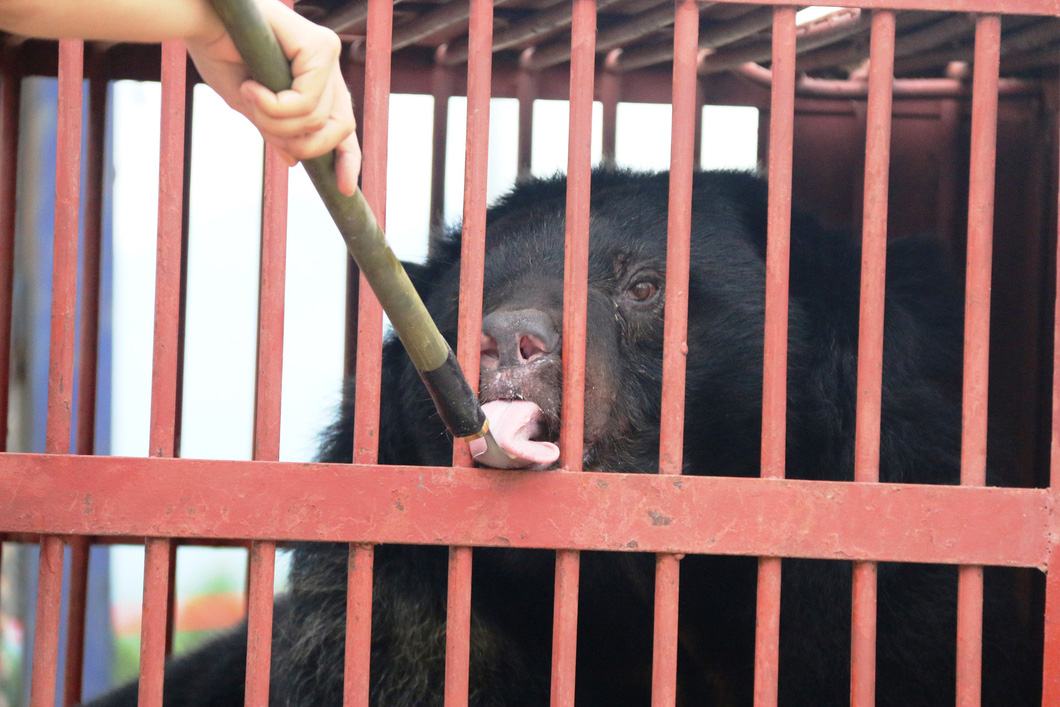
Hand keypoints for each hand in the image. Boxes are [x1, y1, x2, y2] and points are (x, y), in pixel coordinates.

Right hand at [186, 0, 360, 194]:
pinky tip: (251, 87)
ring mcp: (326, 51)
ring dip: (276, 121)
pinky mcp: (319, 45)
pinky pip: (307, 102)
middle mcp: (327, 63)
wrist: (195, 18)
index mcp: (315, 77)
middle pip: (340, 126)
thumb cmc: (216, 52)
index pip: (343, 124)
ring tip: (248, 95)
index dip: (348, 159)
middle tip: (263, 126)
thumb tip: (294, 160)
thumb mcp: (251, 104)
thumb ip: (275, 128)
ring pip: (318, 118)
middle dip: (302, 143)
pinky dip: (275, 106)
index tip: (343, 189)